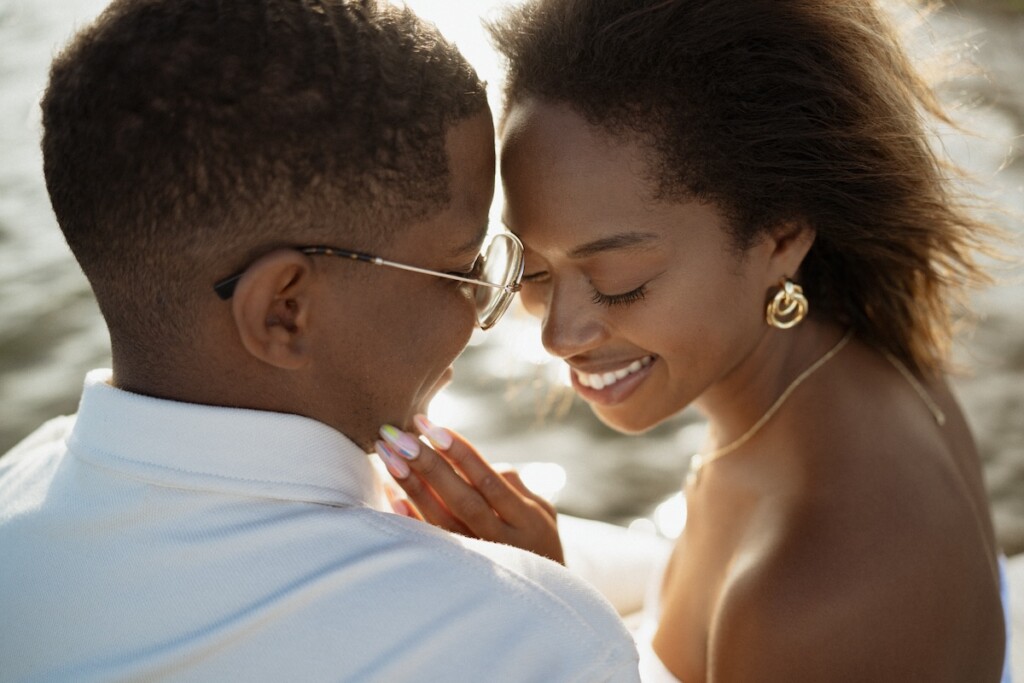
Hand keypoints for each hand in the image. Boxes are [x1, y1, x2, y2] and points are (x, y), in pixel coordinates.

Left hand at [375, 416, 563, 564]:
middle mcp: (504, 541)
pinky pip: (432, 546)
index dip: (458, 452)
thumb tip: (479, 463)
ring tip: (387, 457)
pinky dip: (411, 521)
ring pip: (442, 522)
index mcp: (526, 519)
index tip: (429, 426)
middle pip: (461, 499)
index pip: (488, 480)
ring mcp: (481, 561)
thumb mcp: (543, 512)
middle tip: (398, 436)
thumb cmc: (538, 541)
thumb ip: (515, 484)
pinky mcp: (460, 576)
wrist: (542, 601)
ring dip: (412, 487)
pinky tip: (391, 496)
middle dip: (428, 465)